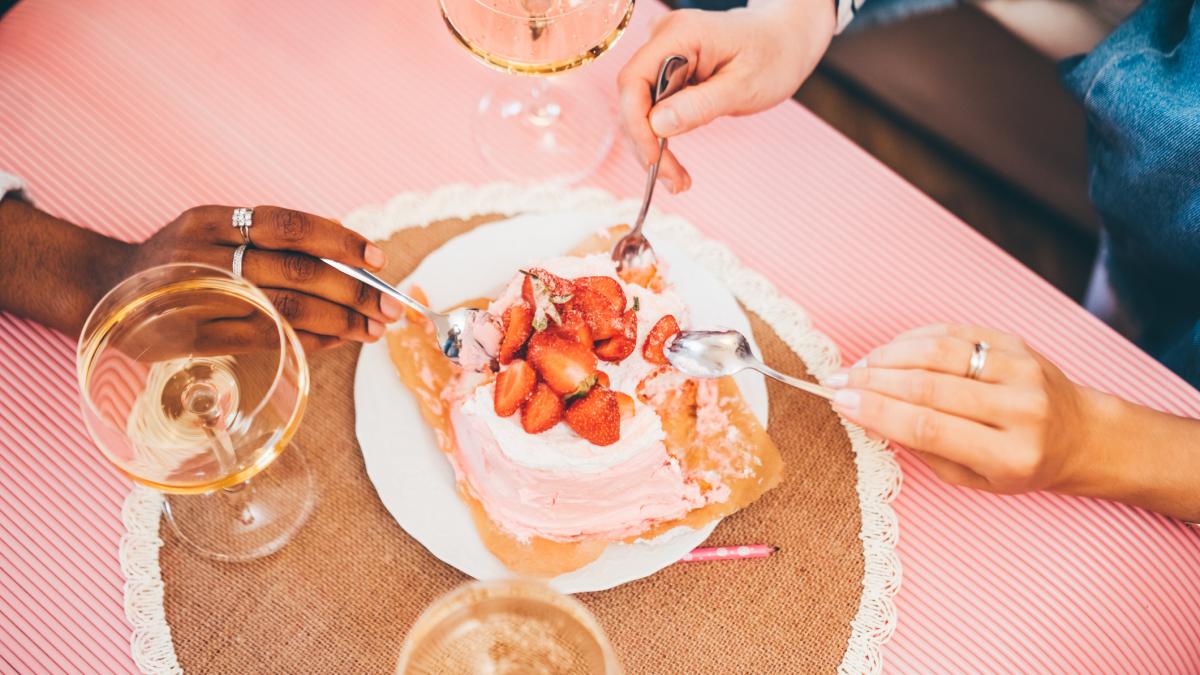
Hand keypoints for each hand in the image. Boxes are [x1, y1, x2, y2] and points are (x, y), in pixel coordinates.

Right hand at [121, 205, 400, 352]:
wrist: (101, 290)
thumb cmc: (177, 260)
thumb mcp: (210, 232)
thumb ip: (266, 240)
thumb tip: (349, 260)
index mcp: (210, 219)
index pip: (287, 224)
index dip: (338, 240)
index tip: (377, 257)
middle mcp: (202, 253)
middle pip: (292, 270)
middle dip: (351, 290)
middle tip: (390, 306)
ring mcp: (195, 298)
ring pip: (283, 307)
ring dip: (338, 320)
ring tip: (374, 328)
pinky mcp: (192, 337)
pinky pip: (265, 339)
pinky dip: (308, 340)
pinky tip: (338, 341)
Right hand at [616, 0, 833, 192]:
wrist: (785, 40)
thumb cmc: (773, 55)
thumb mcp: (744, 86)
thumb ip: (700, 104)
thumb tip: (657, 125)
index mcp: (680, 34)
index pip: (634, 80)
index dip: (636, 123)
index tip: (654, 159)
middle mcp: (663, 39)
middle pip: (633, 99)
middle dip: (646, 144)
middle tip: (672, 181)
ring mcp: (663, 54)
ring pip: (640, 109)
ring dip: (653, 148)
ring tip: (677, 181)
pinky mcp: (668, 72)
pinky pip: (654, 109)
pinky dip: (662, 138)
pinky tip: (674, 166)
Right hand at [825, 324, 1093, 493]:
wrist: (1082, 434)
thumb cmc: (1021, 464)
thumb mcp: (974, 478)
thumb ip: (924, 447)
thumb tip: (867, 414)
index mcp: (1010, 454)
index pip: (929, 427)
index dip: (878, 413)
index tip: (841, 404)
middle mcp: (1020, 409)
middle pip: (929, 386)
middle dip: (872, 383)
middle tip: (836, 382)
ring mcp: (1021, 370)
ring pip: (938, 352)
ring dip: (887, 356)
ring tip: (857, 367)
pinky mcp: (1015, 342)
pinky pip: (953, 332)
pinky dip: (913, 339)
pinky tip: (888, 351)